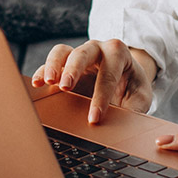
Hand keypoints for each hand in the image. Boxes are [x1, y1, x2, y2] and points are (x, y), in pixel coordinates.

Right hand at [31, 40, 154, 123]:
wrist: (127, 73)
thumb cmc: (133, 84)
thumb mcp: (140, 96)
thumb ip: (134, 109)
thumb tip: (125, 128)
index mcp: (118, 53)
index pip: (108, 75)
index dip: (101, 97)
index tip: (94, 118)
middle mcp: (97, 49)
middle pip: (83, 53)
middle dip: (73, 69)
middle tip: (65, 87)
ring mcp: (79, 53)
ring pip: (62, 51)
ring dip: (53, 65)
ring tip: (47, 82)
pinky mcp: (66, 63)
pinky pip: (51, 63)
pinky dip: (42, 71)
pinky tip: (37, 84)